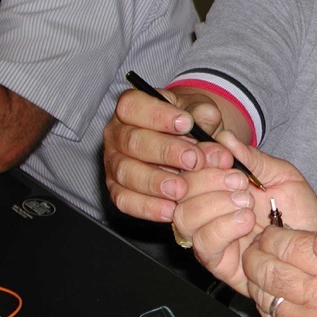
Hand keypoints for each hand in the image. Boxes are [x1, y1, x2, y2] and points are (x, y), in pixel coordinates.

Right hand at [103, 87, 232, 221]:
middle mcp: (117, 133)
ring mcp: (114, 162)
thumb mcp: (199, 111)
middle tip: (193, 161)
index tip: (187, 124)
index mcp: (132, 107)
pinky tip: (171, 210)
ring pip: (126, 172)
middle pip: (132, 141)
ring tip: (181, 190)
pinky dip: (147, 207)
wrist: (189, 146)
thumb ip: (202, 115)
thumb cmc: (191, 124)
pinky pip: (124, 200)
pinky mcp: (117, 188)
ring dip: (155, 182)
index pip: (133, 106)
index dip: (158, 115)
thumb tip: (202, 124)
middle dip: (165, 152)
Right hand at [172, 131, 316, 294]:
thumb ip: (252, 158)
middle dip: (208, 180)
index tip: (225, 156)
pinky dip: (223, 227)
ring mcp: (208, 235)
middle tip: (241, 182)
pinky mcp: (217, 262)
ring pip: (184, 216)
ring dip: (215, 204)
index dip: (201, 157)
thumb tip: (225, 138)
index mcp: (217, 184)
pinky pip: (202, 243)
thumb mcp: (281, 175)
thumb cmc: (299, 210)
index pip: (190, 166)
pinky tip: (246, 221)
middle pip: (180, 190)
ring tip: (247, 203)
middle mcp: (206, 209)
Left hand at [244, 226, 316, 316]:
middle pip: (269, 268)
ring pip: (265, 294)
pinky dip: (265, 304)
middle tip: (252, 248)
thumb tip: (297, 231)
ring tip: (256, 269)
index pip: (287, 244)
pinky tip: (268, 294)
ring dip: (254, 279)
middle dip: (254, 255)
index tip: (268, 232)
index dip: (271, 236)